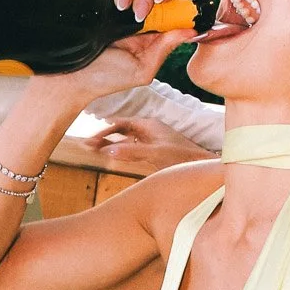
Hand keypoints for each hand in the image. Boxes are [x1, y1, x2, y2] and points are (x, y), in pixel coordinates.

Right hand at [82, 117, 216, 169]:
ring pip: (127, 138)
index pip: (120, 124)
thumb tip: (107, 150)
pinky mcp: (156, 150)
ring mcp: (153, 139)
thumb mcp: (154, 154)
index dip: (104, 132)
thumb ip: (131, 152)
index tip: (90, 142)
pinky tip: (115, 156)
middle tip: (87, 146)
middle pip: (121, 130)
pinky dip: (122, 149)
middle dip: (104, 136)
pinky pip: (133, 146)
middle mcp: (149, 129)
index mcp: (148, 125)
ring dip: (112, 143)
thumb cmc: (182, 157)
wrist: (203, 166)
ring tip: (95, 150)